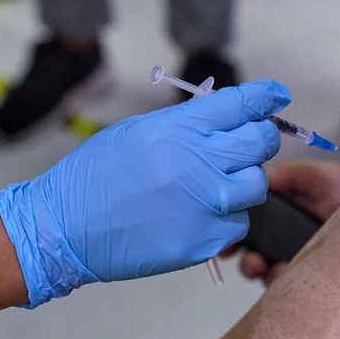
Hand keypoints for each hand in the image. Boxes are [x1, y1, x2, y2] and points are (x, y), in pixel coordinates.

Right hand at [0, 81, 289, 305]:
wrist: (63, 229)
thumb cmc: (94, 176)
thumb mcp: (139, 130)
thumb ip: (187, 122)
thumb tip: (225, 116)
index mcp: (184, 128)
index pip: (245, 103)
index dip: (265, 97)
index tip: (276, 96)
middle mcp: (203, 162)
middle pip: (262, 142)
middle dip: (257, 140)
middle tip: (242, 147)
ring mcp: (207, 205)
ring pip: (256, 185)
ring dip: (241, 182)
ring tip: (211, 186)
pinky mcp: (204, 241)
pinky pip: (237, 223)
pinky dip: (224, 219)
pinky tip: (196, 215)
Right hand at [232, 159, 339, 283]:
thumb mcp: (312, 175)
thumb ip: (282, 176)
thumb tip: (250, 181)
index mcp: (280, 211)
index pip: (248, 224)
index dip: (233, 231)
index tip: (226, 238)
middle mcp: (284, 237)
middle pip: (251, 252)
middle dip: (243, 257)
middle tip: (250, 258)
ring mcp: (296, 258)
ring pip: (265, 271)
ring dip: (256, 270)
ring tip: (263, 266)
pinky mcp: (310, 276)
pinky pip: (286, 286)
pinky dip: (279, 282)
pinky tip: (283, 274)